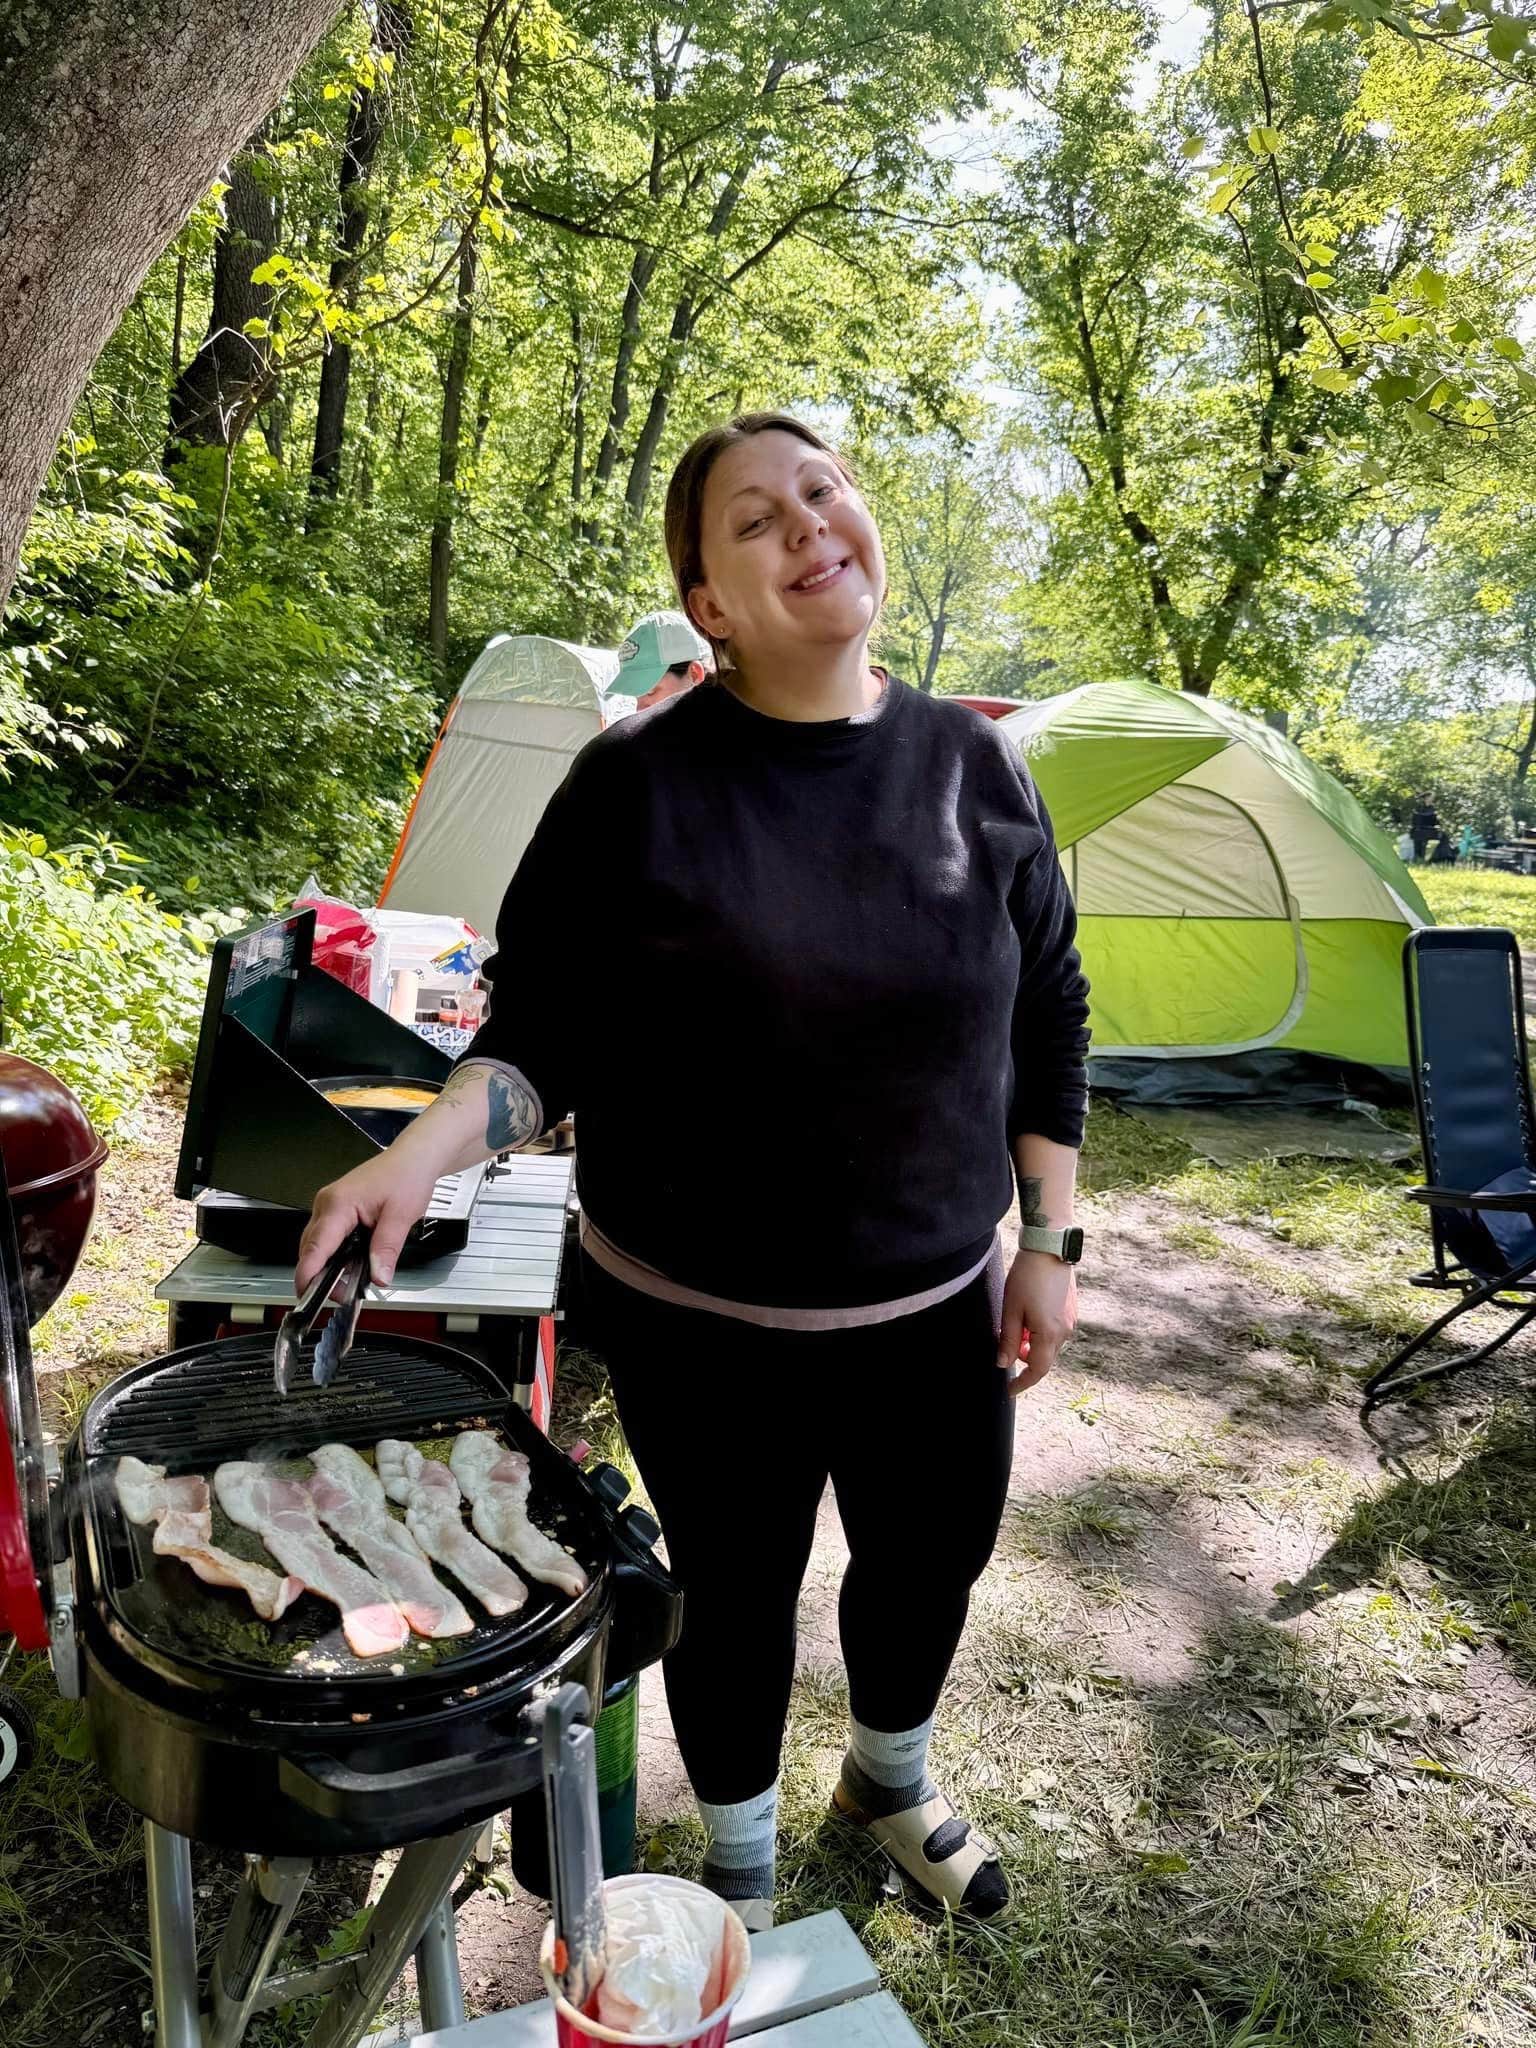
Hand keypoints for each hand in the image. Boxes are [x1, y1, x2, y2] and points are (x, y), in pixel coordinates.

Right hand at [295, 1152, 439, 1293]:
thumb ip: (387, 1248)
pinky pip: (326, 1239)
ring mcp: (329, 1207)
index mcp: (338, 1204)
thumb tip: (378, 1276)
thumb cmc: (406, 1175)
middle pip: (310, 1250)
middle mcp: (327, 1204)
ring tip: (351, 1283)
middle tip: (344, 1296)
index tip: (307, 1296)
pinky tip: (351, 1265)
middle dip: (321, 1277)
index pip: (315, 1247)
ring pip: (316, 1246)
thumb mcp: (401, 1216)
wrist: (413, 1159)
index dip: (308, 1275)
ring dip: (329, 1267)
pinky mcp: (336, 1211)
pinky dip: (335, 1255)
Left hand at [995, 1249, 1076, 1396]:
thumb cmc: (1027, 1278)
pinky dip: (1041, 1334)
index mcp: (1050, 1334)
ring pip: (1050, 1345)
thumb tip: (1004, 1364)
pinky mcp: (1070, 1309)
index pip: (1037, 1370)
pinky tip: (1028, 1317)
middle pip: (1045, 1359)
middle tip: (1008, 1349)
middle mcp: (1065, 1331)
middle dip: (1026, 1361)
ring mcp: (1070, 1320)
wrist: (1049, 1248)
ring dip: (1033, 1345)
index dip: (1023, 1382)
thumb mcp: (1011, 1310)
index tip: (1010, 1390)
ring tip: (1016, 1327)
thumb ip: (1009, 1341)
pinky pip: (1055, 1332)